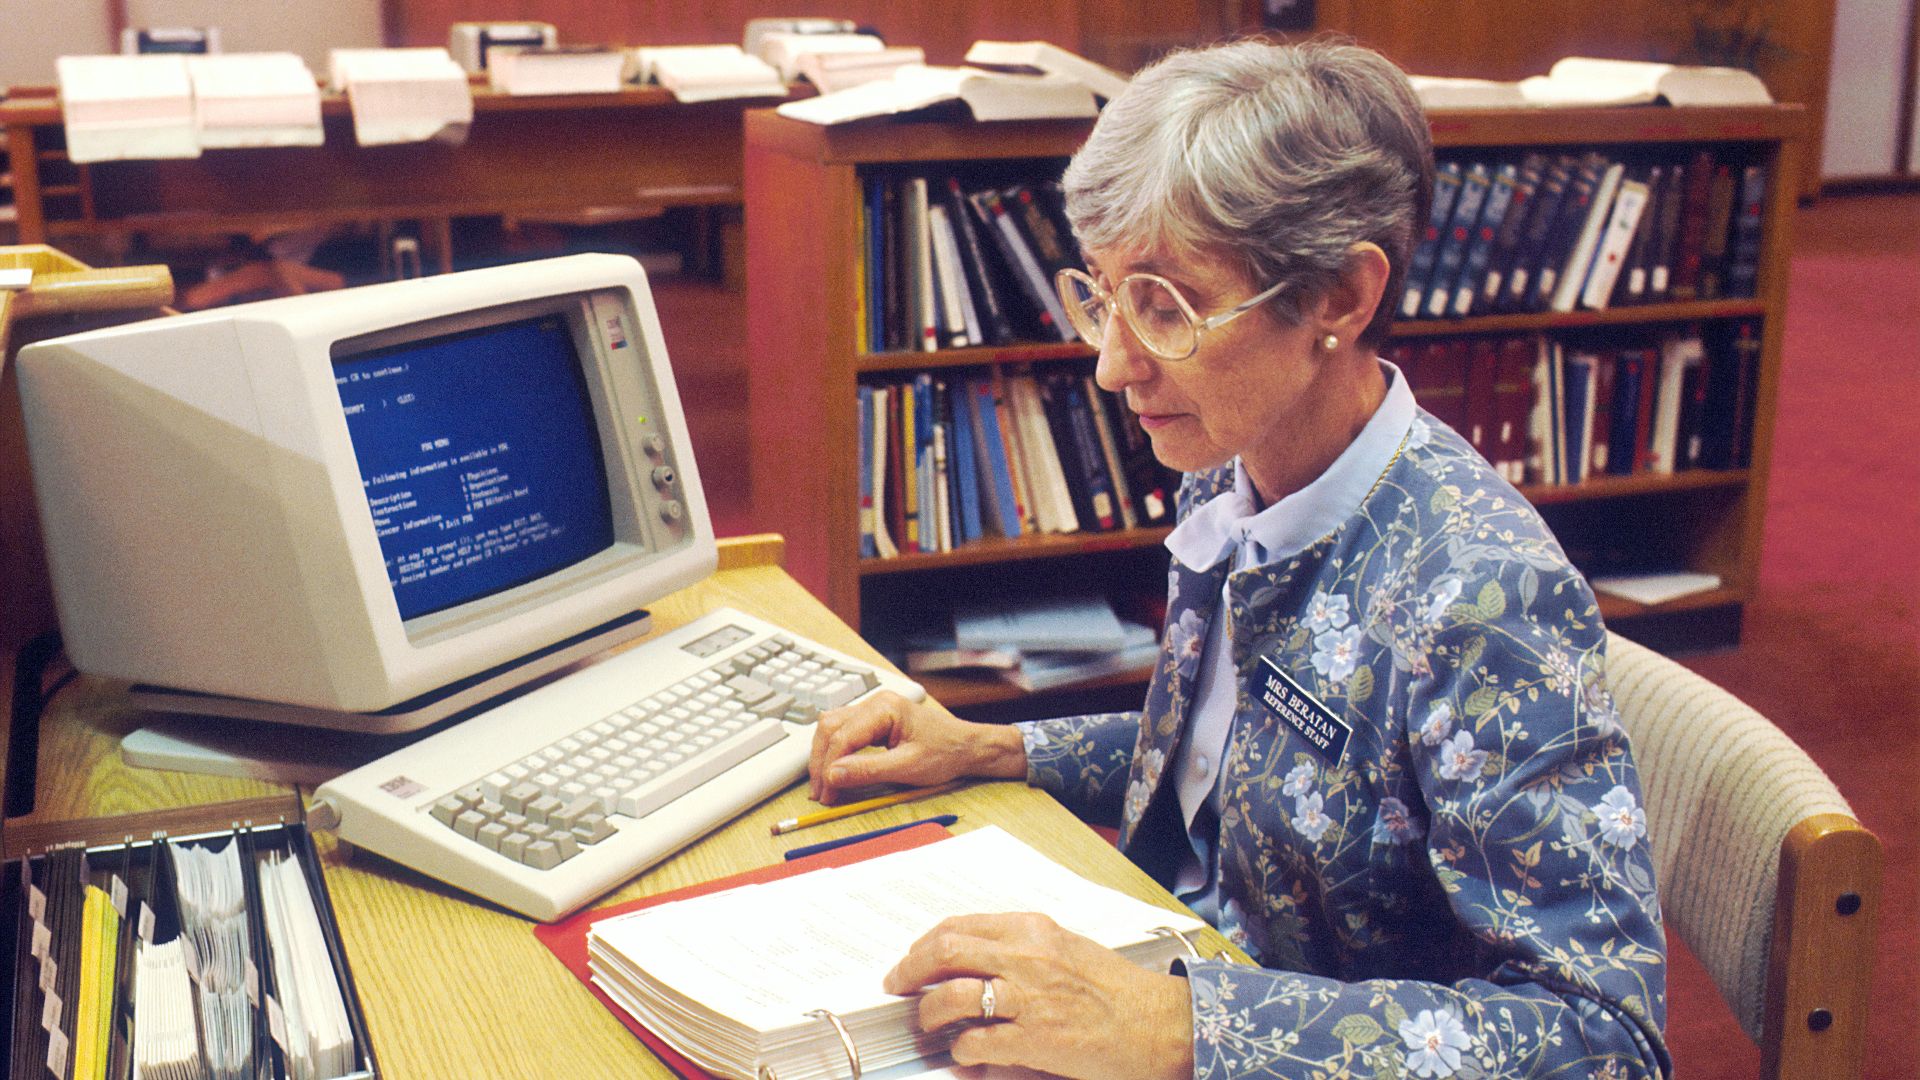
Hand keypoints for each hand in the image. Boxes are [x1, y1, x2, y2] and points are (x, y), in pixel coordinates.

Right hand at [807, 691, 1024, 803]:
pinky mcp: (875, 720)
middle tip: (821, 793)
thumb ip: (868, 770)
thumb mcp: (908, 767)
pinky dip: (835, 751)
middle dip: (821, 761)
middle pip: (830, 728)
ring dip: (824, 756)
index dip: (829, 766)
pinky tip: (834, 770)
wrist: (967, 747)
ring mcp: (874, 709)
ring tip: (824, 785)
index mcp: (885, 708)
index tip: (826, 793)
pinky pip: (844, 731)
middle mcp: (876, 703)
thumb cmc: (945, 753)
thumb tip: (833, 775)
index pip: (843, 736)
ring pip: (833, 728)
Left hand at [881, 913, 1192, 1079]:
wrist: (1157, 1024)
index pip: (959, 926)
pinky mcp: (1036, 1039)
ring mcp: (1030, 998)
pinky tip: (965, 1053)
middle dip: (911, 971)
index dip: (924, 945)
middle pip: (946, 951)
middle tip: (899, 987)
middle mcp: (1027, 957)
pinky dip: (962, 1050)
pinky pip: (977, 1042)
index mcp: (1033, 929)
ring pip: (954, 995)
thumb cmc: (1116, 990)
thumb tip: (974, 959)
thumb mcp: (1066, 948)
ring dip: (931, 1013)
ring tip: (929, 1023)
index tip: (910, 960)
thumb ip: (1021, 948)